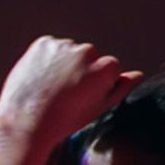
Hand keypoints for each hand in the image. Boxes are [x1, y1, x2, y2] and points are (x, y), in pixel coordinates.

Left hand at [0, 35, 143, 164]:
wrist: (27, 121)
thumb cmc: (65, 121)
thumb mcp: (99, 110)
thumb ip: (121, 89)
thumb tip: (137, 76)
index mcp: (105, 68)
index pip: (111, 68)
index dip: (98, 85)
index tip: (85, 98)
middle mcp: (87, 52)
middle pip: (91, 57)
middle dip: (82, 71)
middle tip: (67, 95)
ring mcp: (64, 45)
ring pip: (70, 52)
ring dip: (65, 64)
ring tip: (52, 88)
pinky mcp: (44, 43)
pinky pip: (52, 48)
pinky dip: (48, 59)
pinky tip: (43, 79)